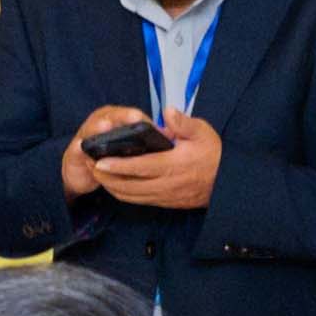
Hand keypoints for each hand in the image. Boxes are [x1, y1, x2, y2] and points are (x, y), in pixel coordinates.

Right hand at [61, 105, 150, 201]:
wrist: (83, 169)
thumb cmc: (112, 153)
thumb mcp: (130, 144)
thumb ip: (149, 138)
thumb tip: (169, 136)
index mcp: (119, 119)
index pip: (132, 115)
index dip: (141, 118)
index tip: (152, 121)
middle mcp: (103, 122)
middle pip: (113, 117)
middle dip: (123, 117)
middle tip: (134, 117)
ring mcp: (88, 135)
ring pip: (94, 129)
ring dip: (99, 128)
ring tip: (106, 127)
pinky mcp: (75, 150)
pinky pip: (77, 148)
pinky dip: (80, 147)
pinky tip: (82, 147)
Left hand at [99, 110, 221, 211]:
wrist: (226, 183)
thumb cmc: (213, 154)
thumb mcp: (203, 132)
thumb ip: (183, 122)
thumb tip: (167, 112)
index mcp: (172, 165)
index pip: (139, 167)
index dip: (118, 165)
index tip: (100, 160)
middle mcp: (165, 184)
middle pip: (128, 186)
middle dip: (106, 177)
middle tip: (90, 166)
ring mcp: (163, 196)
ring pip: (131, 196)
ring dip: (112, 187)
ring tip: (98, 174)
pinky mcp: (165, 203)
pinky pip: (139, 201)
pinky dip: (123, 194)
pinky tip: (115, 184)